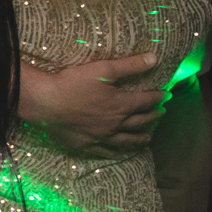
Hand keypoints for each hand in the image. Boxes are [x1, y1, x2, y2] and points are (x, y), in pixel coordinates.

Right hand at [17, 54, 162, 156]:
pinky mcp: (86, 144)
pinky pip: (105, 151)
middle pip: (139, 122)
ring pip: (126, 140)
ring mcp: (101, 136)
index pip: (146, 101)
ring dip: (139, 139)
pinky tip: (119, 153)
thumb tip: (153, 59)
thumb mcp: (103, 69)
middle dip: (153, 117)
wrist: (45, 102)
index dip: (158, 98)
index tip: (166, 95)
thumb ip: (130, 65)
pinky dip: (116, 152)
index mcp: (120, 105)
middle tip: (161, 114)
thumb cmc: (72, 83)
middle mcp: (115, 124)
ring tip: (148, 138)